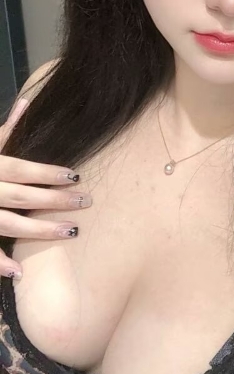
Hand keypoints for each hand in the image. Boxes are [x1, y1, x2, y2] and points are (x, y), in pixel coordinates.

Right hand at [0, 97, 88, 278]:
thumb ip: (5, 129)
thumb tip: (27, 102)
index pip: (21, 169)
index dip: (47, 173)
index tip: (75, 176)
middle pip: (21, 197)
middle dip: (55, 200)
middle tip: (85, 202)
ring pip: (8, 224)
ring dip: (40, 230)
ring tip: (71, 232)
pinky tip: (19, 272)